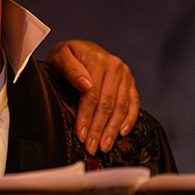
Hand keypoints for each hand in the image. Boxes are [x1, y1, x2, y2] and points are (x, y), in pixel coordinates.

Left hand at [47, 40, 139, 154]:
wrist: (81, 48)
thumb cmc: (67, 55)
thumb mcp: (61, 56)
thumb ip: (71, 69)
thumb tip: (85, 84)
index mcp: (97, 59)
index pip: (93, 95)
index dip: (87, 117)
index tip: (81, 134)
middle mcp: (115, 66)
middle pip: (108, 104)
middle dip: (99, 128)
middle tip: (92, 147)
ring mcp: (125, 74)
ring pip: (121, 107)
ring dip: (113, 129)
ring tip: (105, 145)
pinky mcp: (130, 82)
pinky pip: (133, 103)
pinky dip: (129, 119)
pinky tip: (122, 133)